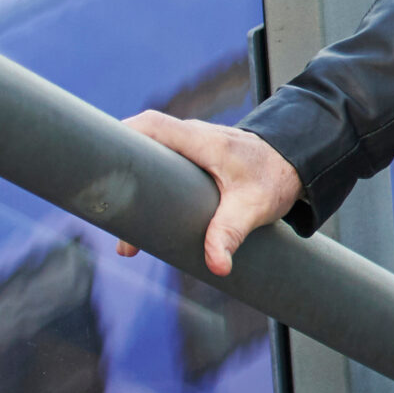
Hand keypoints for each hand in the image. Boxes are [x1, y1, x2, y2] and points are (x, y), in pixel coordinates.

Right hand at [115, 112, 303, 275]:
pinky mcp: (196, 161)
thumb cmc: (275, 177)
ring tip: (124, 239)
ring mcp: (193, 148)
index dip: (119, 136)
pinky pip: (163, 169)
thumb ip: (231, 232)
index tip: (95, 163)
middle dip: (119, 176)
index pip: (150, 126)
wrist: (298, 165)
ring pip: (151, 162)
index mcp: (201, 141)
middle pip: (140, 145)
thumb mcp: (254, 206)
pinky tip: (143, 228)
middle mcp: (193, 138)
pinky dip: (149, 192)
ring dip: (134, 192)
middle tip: (106, 217)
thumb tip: (216, 266)